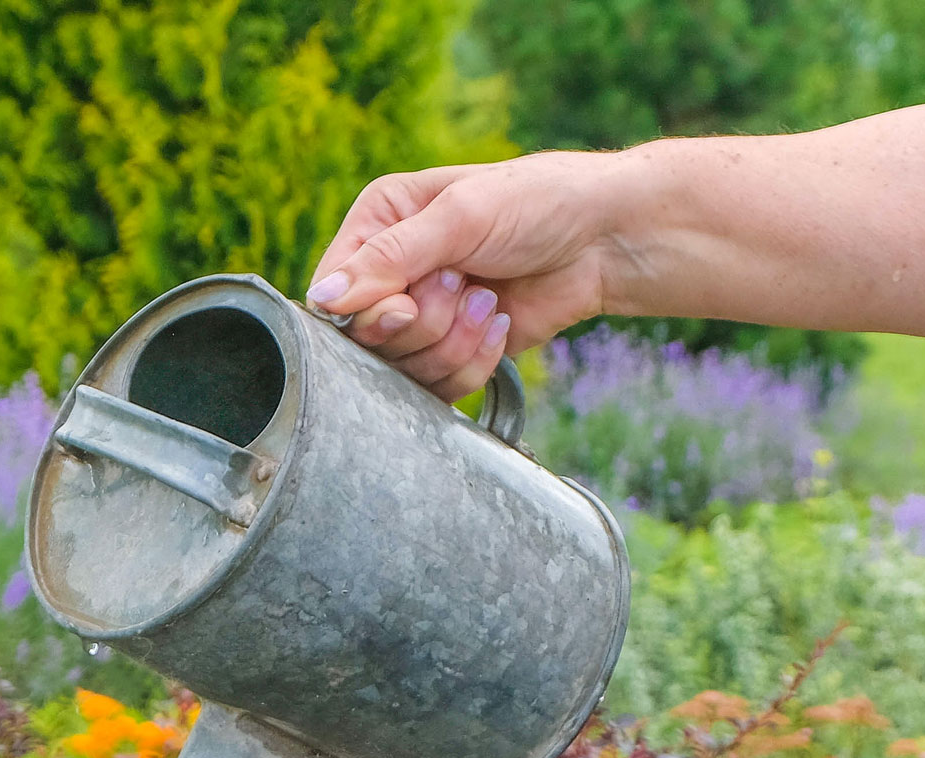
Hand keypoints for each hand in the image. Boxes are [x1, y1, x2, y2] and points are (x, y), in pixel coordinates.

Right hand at [305, 153, 643, 399]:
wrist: (602, 241)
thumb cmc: (536, 204)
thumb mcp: (459, 217)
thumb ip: (388, 259)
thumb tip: (322, 300)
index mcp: (381, 223)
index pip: (335, 293)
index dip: (368, 313)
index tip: (408, 303)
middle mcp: (395, 272)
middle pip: (369, 339)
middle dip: (424, 323)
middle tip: (464, 284)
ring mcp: (427, 316)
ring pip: (405, 370)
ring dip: (454, 343)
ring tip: (489, 300)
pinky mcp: (456, 351)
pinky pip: (442, 386)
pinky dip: (473, 363)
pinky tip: (499, 325)